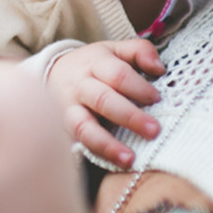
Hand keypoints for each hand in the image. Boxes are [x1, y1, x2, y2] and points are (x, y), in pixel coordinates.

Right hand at [47, 39, 166, 167]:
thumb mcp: (116, 49)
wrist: (52, 72)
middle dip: (130, 117)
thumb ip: (140, 51)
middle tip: (154, 130)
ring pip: (84, 126)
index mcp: (96, 63)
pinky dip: (93, 153)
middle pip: (104, 100)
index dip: (138, 87)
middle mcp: (80, 86)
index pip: (118, 74)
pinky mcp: (62, 128)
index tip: (157, 99)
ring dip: (107, 144)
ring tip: (129, 159)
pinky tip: (112, 163)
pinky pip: (76, 142)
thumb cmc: (95, 64)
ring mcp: (68, 108)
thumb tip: (160, 68)